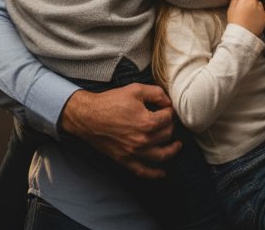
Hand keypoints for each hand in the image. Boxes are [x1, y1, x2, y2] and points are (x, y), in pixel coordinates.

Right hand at [58, 83, 180, 178]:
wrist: (87, 116)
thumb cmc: (110, 102)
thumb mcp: (135, 90)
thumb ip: (156, 93)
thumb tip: (168, 102)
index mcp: (147, 122)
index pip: (168, 118)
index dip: (169, 111)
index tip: (166, 108)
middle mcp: (143, 140)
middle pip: (167, 135)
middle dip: (170, 126)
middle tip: (167, 121)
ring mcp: (134, 152)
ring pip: (161, 155)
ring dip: (172, 150)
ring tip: (177, 145)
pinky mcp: (125, 159)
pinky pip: (143, 171)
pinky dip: (154, 174)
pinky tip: (162, 173)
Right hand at [226, 0, 264, 34]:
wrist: (241, 36)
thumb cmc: (234, 22)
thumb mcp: (231, 9)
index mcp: (244, 0)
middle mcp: (254, 3)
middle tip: (246, 7)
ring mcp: (261, 10)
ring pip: (260, 3)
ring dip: (256, 6)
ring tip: (251, 14)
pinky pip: (264, 11)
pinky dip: (261, 14)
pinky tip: (256, 19)